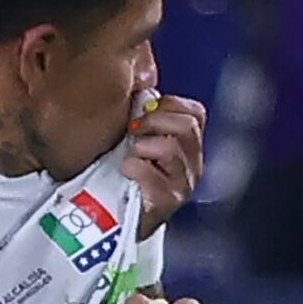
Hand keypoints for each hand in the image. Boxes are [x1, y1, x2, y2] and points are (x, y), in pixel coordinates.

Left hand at [121, 94, 204, 238]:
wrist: (107, 217)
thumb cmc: (117, 173)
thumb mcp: (133, 137)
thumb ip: (142, 115)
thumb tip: (139, 87)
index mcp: (186, 145)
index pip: (195, 112)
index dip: (169, 105)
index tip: (144, 113)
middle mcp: (191, 165)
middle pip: (187, 127)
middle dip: (155, 122)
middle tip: (132, 132)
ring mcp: (183, 186)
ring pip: (173, 149)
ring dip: (145, 146)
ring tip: (130, 155)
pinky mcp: (168, 204)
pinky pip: (157, 177)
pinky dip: (137, 169)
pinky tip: (126, 172)